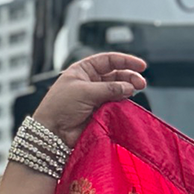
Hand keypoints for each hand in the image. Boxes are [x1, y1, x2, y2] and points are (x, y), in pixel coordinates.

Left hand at [31, 52, 145, 147]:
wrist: (52, 133)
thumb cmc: (60, 107)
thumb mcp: (85, 91)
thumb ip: (109, 88)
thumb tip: (128, 87)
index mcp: (83, 70)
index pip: (108, 60)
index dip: (125, 61)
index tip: (141, 66)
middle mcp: (91, 82)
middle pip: (116, 75)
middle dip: (130, 77)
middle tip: (141, 84)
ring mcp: (96, 97)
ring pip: (118, 90)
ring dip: (128, 90)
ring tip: (134, 93)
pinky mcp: (100, 112)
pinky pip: (116, 105)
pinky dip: (123, 104)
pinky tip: (127, 104)